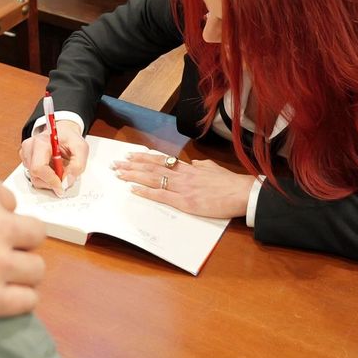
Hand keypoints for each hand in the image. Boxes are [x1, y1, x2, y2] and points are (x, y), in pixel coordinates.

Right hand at [19, 118, 87, 193]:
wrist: (61, 132)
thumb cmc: (69, 138)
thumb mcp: (81, 147)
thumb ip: (78, 164)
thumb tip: (68, 180)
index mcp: (40, 142)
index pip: (39, 168)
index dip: (51, 180)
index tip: (62, 185)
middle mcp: (29, 148)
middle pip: (35, 176)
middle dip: (52, 181)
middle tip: (64, 175)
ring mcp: (25, 154)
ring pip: (35, 179)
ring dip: (49, 180)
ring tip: (59, 169)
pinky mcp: (25, 160)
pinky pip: (34, 177)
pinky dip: (45, 178)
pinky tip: (52, 168)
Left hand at [112, 154, 254, 219]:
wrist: (242, 193)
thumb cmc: (230, 183)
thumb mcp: (213, 168)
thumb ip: (200, 166)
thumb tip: (193, 164)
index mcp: (188, 168)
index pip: (161, 160)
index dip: (143, 157)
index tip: (130, 155)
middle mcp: (182, 175)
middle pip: (151, 168)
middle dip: (132, 166)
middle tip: (116, 164)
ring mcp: (182, 188)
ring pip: (152, 179)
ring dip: (133, 176)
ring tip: (119, 174)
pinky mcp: (185, 202)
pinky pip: (161, 195)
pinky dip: (145, 192)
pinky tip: (133, 189)